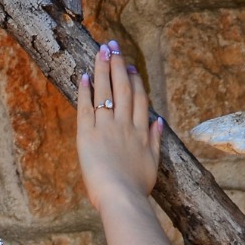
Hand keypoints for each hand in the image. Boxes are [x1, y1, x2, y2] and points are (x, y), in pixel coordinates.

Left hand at [76, 38, 162, 210]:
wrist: (121, 197)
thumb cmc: (136, 189)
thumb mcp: (152, 165)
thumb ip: (155, 141)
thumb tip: (159, 122)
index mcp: (141, 132)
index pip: (139, 99)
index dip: (136, 81)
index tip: (131, 68)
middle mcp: (125, 124)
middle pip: (123, 88)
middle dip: (118, 65)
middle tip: (114, 47)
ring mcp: (107, 127)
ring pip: (105, 91)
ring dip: (103, 69)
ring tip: (101, 51)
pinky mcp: (88, 135)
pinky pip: (86, 107)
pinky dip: (85, 91)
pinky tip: (85, 77)